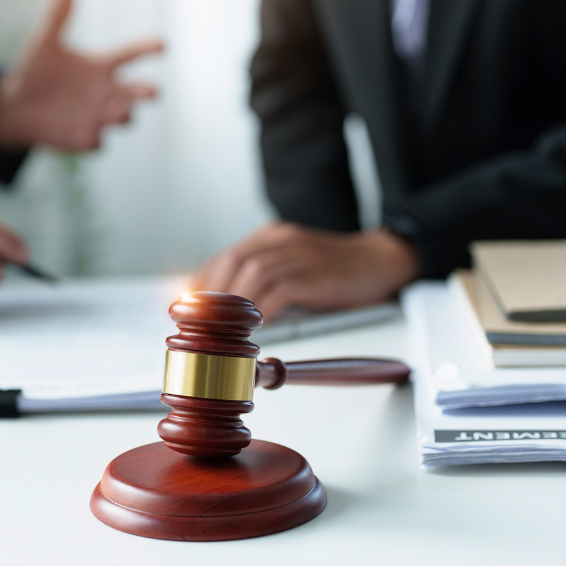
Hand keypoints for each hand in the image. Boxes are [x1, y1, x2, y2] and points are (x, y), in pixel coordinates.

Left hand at [0, 0, 162, 150]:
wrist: (17, 106)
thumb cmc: (35, 71)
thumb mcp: (44, 42)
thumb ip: (58, 16)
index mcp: (101, 66)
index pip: (131, 54)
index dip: (148, 49)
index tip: (162, 45)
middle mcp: (107, 92)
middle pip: (138, 92)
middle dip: (146, 92)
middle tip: (152, 91)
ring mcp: (98, 117)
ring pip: (123, 117)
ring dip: (123, 114)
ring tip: (118, 111)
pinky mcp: (84, 137)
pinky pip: (96, 142)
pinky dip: (94, 139)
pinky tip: (87, 134)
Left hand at [189, 223, 420, 318]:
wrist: (382, 260)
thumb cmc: (337, 271)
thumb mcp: (294, 267)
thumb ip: (264, 282)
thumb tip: (229, 312)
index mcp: (272, 237)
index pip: (224, 257)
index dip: (200, 281)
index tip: (182, 305)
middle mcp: (281, 241)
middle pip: (232, 262)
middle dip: (208, 293)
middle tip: (194, 320)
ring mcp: (299, 255)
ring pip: (252, 274)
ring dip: (230, 303)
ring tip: (217, 327)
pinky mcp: (316, 274)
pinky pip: (280, 291)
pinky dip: (261, 311)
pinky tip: (252, 328)